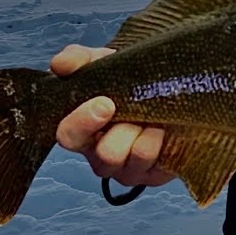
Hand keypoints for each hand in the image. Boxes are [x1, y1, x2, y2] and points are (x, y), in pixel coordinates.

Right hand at [51, 44, 174, 188]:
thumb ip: (80, 60)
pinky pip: (157, 165)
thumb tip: (61, 64)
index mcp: (82, 129)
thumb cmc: (132, 80)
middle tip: (139, 111)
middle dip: (124, 132)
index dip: (83, 121)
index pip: (68, 136)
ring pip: (134, 160)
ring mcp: (127, 168)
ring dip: (148, 134)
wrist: (174, 88)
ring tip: (157, 117)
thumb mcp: (105, 63)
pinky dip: (166, 143)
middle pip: (105, 156)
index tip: (106, 102)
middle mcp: (101, 154)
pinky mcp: (153, 174)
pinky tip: (169, 129)